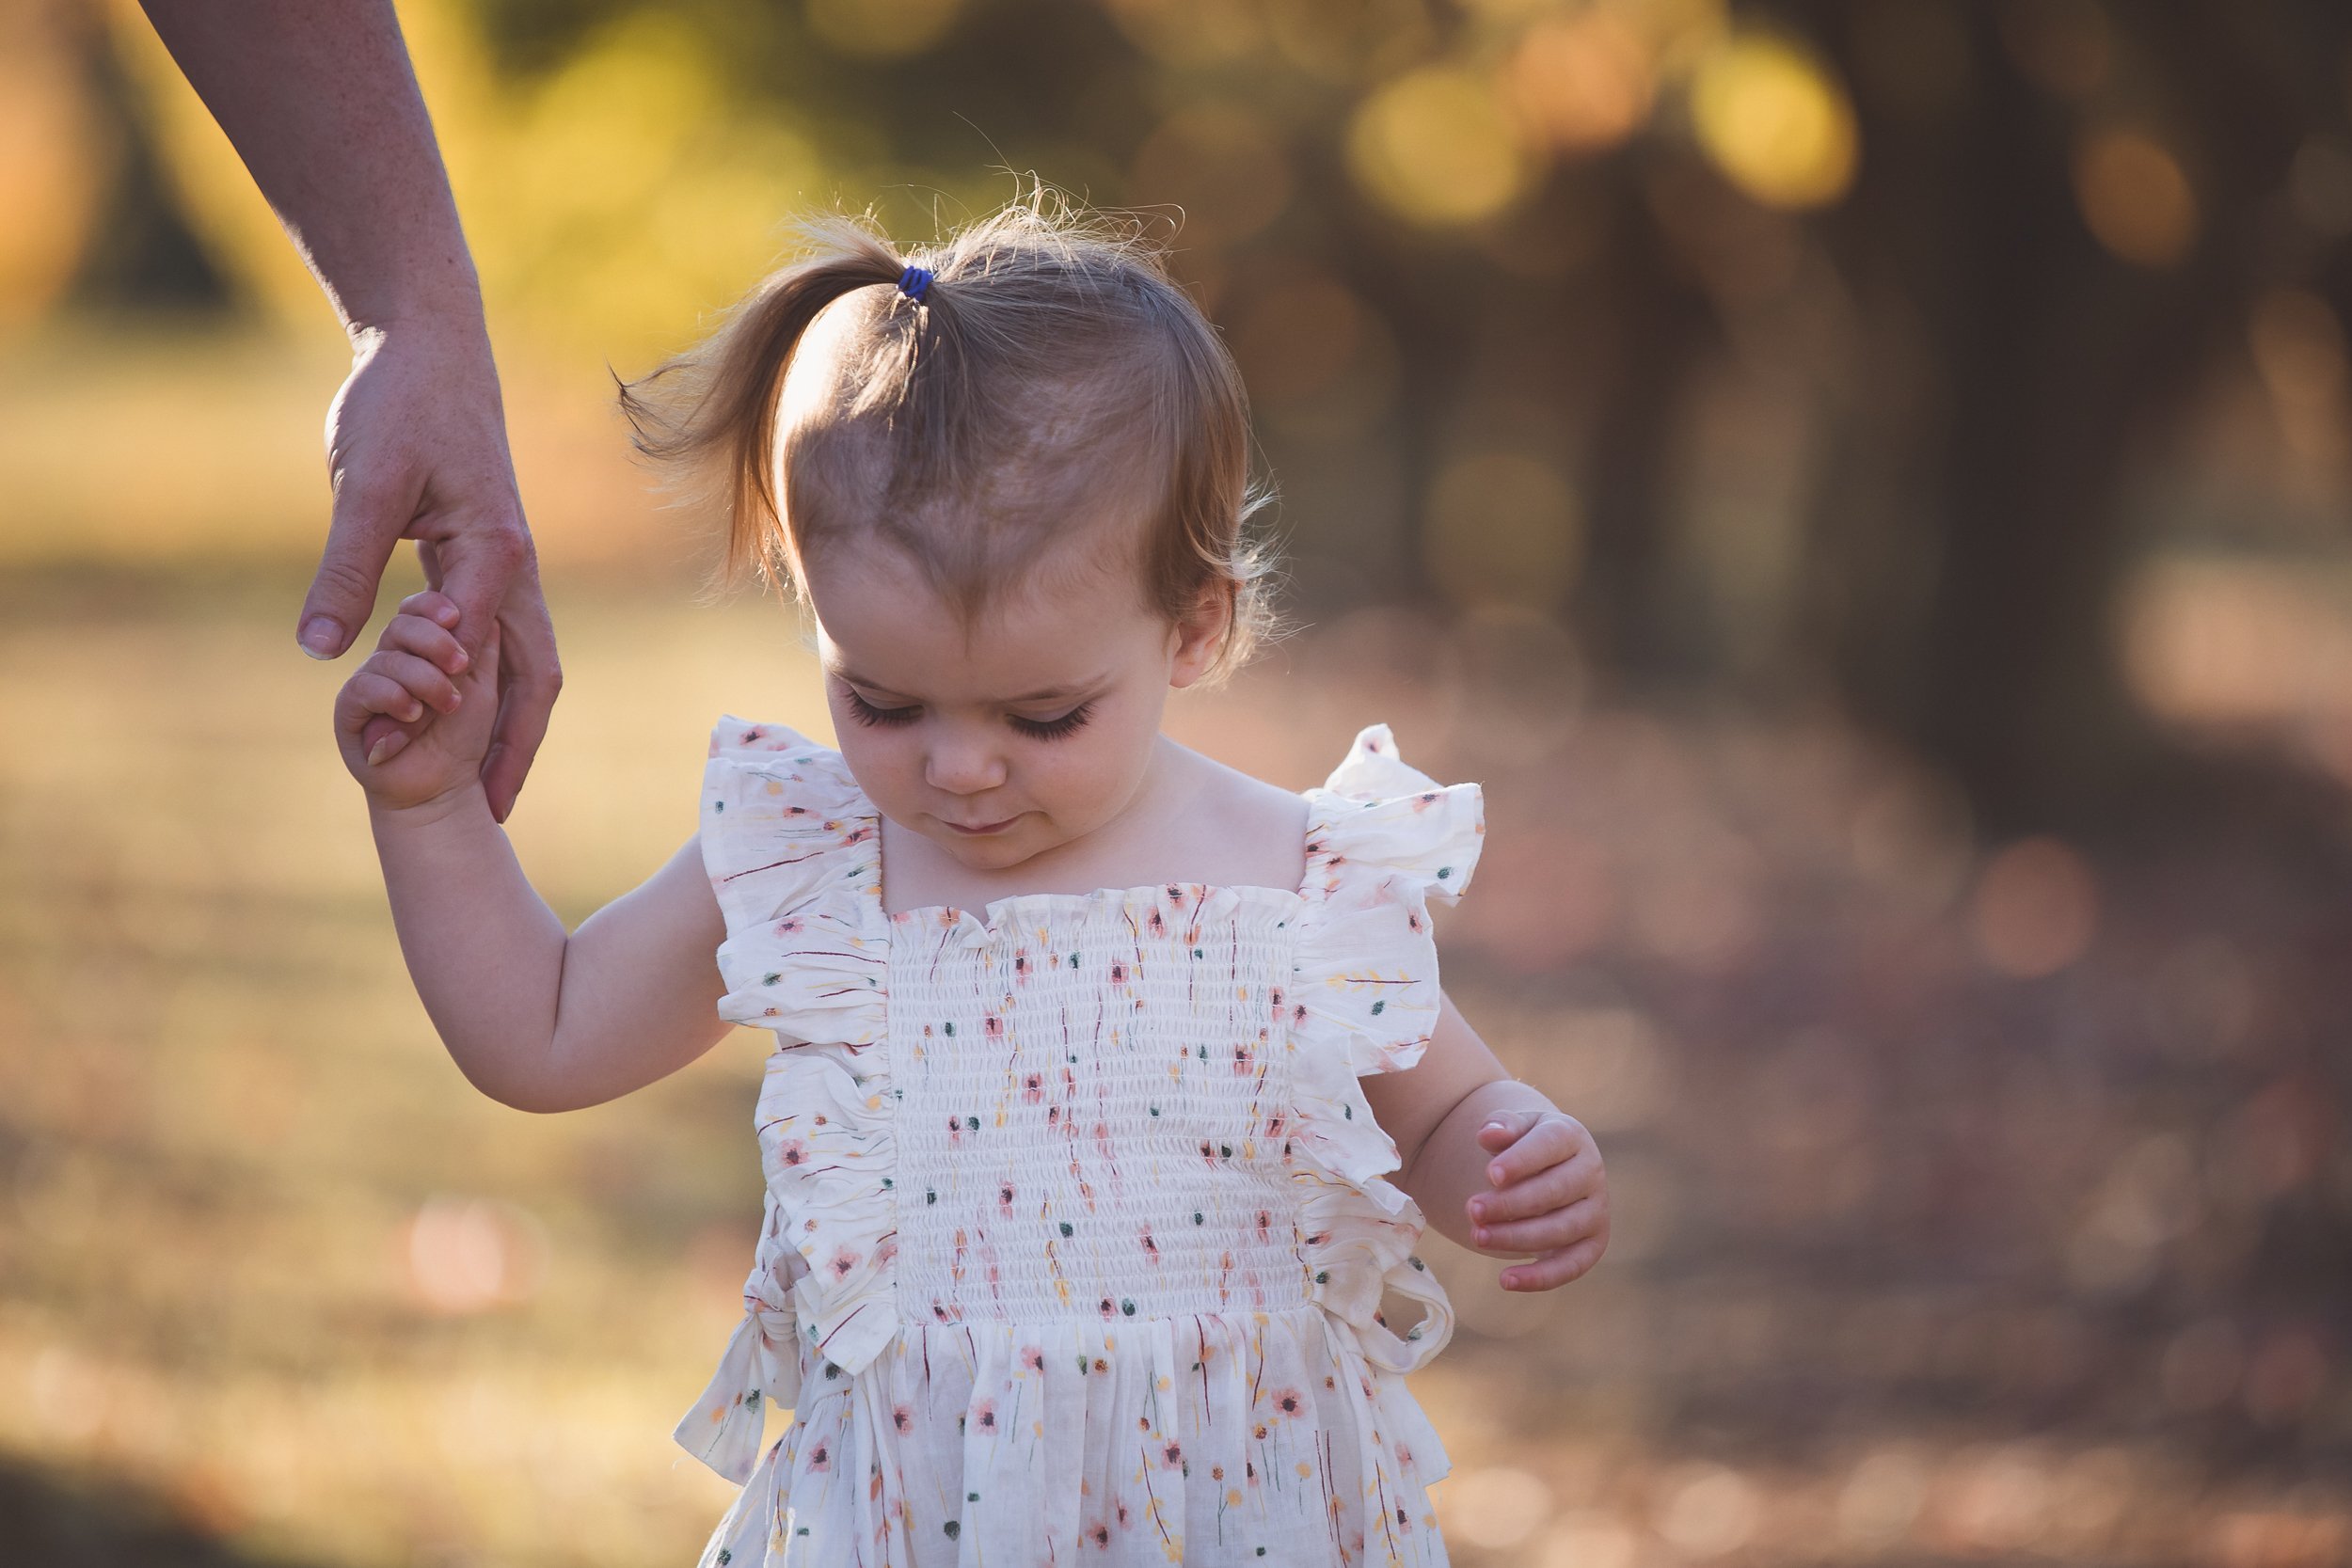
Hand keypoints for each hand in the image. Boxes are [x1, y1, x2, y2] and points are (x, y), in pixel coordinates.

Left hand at [302, 317, 559, 821]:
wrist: (430, 348)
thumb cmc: (400, 406)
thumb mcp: (363, 487)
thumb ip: (346, 570)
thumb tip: (324, 653)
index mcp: (495, 554)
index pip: (483, 659)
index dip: (458, 722)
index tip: (434, 780)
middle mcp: (516, 569)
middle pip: (536, 678)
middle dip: (516, 749)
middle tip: (493, 816)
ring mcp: (508, 567)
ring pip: (527, 663)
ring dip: (512, 726)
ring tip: (490, 787)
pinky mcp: (487, 558)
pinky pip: (502, 639)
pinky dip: (492, 687)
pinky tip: (466, 716)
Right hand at [334, 590, 499, 811]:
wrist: (441, 790)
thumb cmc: (464, 737)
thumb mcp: (482, 683)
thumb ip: (481, 642)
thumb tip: (478, 597)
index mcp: (424, 645)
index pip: (419, 609)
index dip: (436, 609)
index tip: (456, 616)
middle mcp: (392, 656)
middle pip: (402, 625)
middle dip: (435, 642)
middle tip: (460, 665)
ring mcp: (370, 680)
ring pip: (388, 654)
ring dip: (424, 680)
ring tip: (446, 704)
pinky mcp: (350, 709)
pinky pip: (365, 686)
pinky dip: (394, 697)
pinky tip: (413, 713)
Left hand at [1466, 1110, 1608, 1290]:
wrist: (1549, 1167)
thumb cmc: (1525, 1145)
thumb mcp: (1514, 1129)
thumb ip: (1502, 1127)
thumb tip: (1488, 1134)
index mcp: (1570, 1136)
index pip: (1549, 1146)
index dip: (1521, 1161)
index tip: (1490, 1175)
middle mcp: (1590, 1173)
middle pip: (1554, 1191)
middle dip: (1511, 1204)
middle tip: (1472, 1209)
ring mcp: (1595, 1211)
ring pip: (1560, 1230)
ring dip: (1517, 1237)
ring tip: (1477, 1236)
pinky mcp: (1593, 1244)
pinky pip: (1571, 1266)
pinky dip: (1540, 1277)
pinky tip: (1505, 1280)